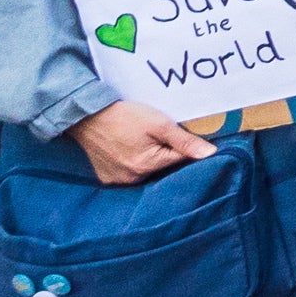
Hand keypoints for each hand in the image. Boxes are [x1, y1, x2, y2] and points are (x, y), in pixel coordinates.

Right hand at [65, 102, 215, 184]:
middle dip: (168, 152)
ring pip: (147, 170)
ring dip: (151, 157)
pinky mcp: (107, 177)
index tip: (187, 135)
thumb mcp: (158, 124)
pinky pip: (129, 172)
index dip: (187, 146)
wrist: (85, 116)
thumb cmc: (123, 116)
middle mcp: (132, 179)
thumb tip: (210, 154)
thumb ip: (184, 141)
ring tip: (142, 140)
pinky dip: (133, 161)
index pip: (181, 160)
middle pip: (164, 166)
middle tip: (160, 135)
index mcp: (147, 166)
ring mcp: (118, 180)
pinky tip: (129, 148)